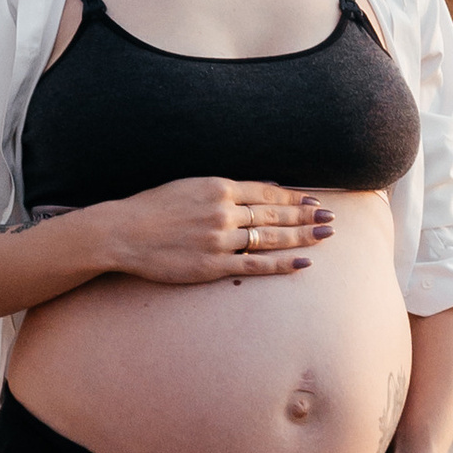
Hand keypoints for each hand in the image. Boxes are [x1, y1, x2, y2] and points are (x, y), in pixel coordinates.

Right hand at [94, 177, 334, 286]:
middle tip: (330, 218)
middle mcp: (223, 211)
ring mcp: (219, 240)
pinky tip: (302, 263)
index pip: (267, 193)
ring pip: (270, 239)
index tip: (313, 200)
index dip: (293, 198)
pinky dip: (281, 264)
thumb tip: (261, 188)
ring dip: (301, 237)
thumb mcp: (189, 186)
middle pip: (275, 214)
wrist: (122, 233)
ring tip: (324, 236)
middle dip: (306, 216)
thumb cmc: (151, 208)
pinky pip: (254, 265)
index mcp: (218, 187)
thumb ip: (225, 188)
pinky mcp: (212, 266)